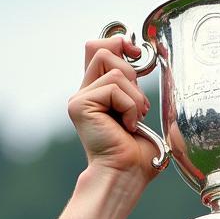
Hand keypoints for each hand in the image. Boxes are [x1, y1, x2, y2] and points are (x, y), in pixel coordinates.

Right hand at [68, 37, 160, 183]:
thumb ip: (134, 86)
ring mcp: (79, 98)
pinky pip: (114, 88)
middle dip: (129, 71)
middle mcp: (85, 93)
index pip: (99, 49)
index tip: (136, 54)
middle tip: (138, 103)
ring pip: (113, 69)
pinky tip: (127, 127)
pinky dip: (130, 107)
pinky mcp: (79, 105)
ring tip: (134, 120)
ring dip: (134, 96)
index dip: (118, 42)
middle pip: (100, 49)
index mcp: (98, 93)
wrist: (126, 176)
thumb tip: (140, 57)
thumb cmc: (137, 155)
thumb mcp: (140, 111)